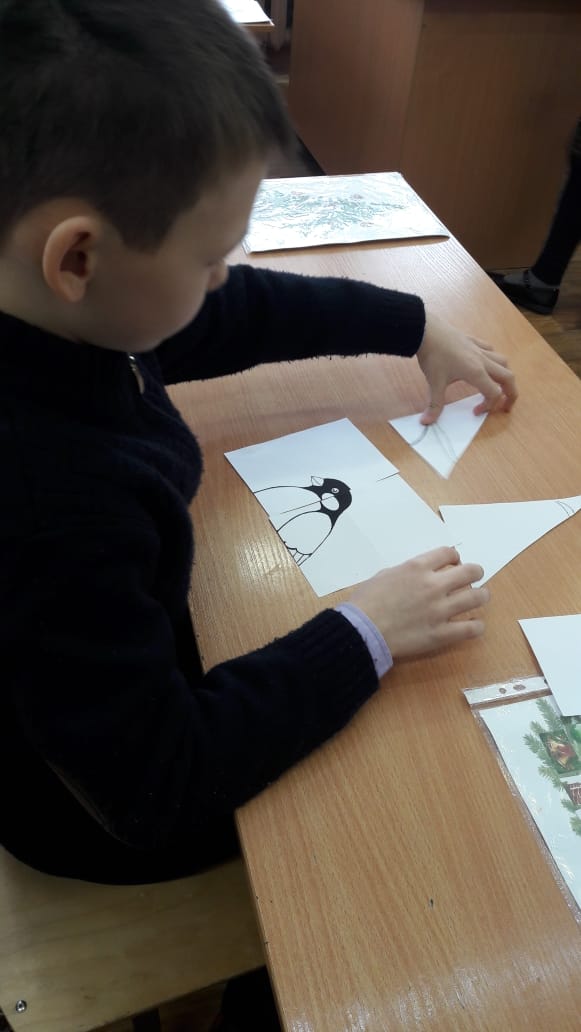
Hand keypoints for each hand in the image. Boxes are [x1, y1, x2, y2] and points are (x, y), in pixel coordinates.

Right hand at [347, 546, 487, 659]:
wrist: (361, 631)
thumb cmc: (366, 602)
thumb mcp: (384, 575)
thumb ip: (407, 572)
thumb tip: (419, 575)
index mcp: (417, 567)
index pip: (449, 553)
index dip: (454, 557)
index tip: (454, 563)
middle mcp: (434, 585)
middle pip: (471, 572)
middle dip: (475, 573)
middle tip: (472, 578)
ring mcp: (440, 610)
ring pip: (477, 598)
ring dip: (481, 596)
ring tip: (478, 598)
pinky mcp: (442, 634)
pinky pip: (472, 628)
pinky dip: (476, 625)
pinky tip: (472, 625)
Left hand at [416, 308, 517, 424]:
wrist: (426, 331)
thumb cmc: (432, 356)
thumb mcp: (434, 383)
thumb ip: (434, 405)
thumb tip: (426, 422)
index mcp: (476, 373)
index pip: (494, 394)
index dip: (488, 406)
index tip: (475, 412)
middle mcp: (483, 361)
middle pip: (508, 378)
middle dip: (511, 394)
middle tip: (505, 406)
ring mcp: (479, 349)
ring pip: (503, 362)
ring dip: (505, 376)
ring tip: (498, 385)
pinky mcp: (473, 341)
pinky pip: (491, 350)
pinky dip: (494, 360)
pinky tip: (485, 364)